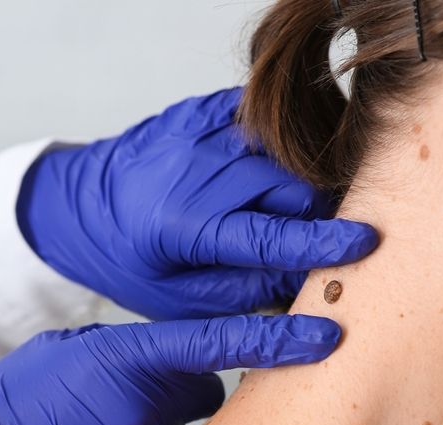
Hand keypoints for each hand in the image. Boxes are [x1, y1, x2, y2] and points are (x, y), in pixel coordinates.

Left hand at [16, 88, 377, 320]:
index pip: (266, 236)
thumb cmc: (125, 258)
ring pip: (282, 150)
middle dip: (315, 212)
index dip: (320, 242)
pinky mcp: (201, 109)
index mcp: (181, 226)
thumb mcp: (172, 297)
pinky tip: (266, 173)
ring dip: (299, 179)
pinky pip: (263, 120)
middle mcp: (192, 170)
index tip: (364, 244)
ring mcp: (196, 131)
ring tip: (291, 207)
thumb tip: (303, 281)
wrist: (78, 202)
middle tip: (320, 235)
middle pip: (287, 185)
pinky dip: (277, 148)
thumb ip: (239, 292)